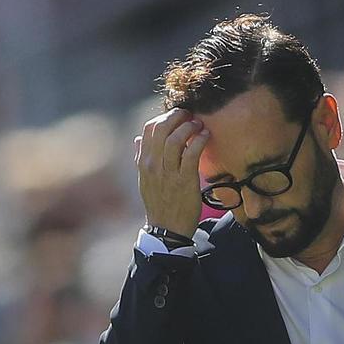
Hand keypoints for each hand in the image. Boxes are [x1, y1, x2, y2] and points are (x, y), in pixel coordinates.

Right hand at [134, 108, 209, 237]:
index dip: (163, 117)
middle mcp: (152, 165)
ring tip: (199, 124)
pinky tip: (206, 136)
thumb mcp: (145, 180)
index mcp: (143, 162)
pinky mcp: (184, 180)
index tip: (177, 115)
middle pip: (161, 130)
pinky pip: (191, 154)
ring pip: (175, 139)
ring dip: (189, 127)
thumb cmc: (159, 203)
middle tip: (190, 115)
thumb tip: (137, 139)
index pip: (148, 130)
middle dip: (177, 117)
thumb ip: (141, 158)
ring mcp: (167, 173)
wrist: (167, 228)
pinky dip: (199, 141)